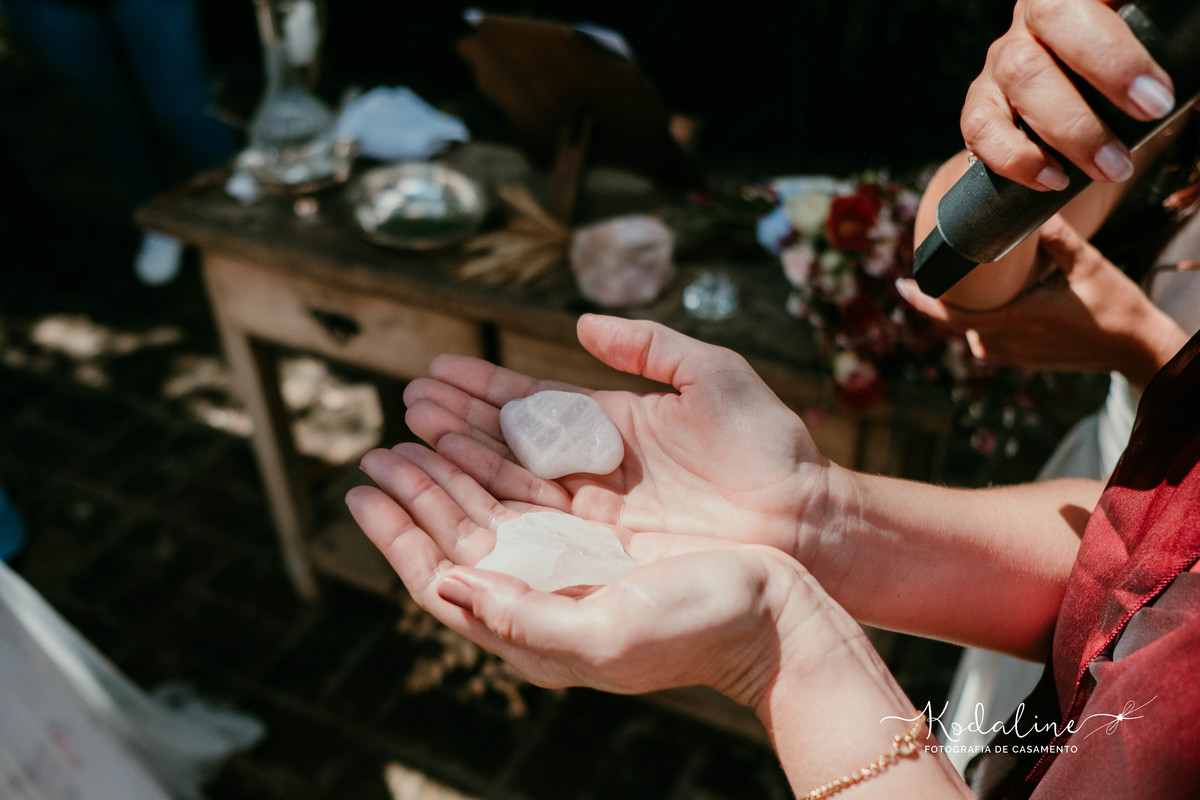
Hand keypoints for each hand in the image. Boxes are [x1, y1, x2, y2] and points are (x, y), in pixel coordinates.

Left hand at [347, 442, 817, 704]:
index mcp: (534, 626)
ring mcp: (573, 563)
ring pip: (492, 509)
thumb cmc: (699, 628)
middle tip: (378, 449)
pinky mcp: (602, 537)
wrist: (776, 616)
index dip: (397, 534)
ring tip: (414, 432)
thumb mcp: (607, 635)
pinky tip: (483, 437)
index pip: (443, 577)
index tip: (361, 489)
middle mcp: (545, 594)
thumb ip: (521, 620)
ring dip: (452, 471)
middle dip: (417, 491)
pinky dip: (502, 462)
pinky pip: (536, 493)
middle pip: (460, 538)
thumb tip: (445, 588)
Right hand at [402, 314, 830, 560]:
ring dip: (460, 458)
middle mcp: (594, 468)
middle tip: (409, 399)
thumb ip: (648, 345)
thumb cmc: (768, 444)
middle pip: (509, 440)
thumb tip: (582, 321)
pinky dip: (489, 506)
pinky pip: (535, 524)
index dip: (484, 386)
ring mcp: (594, 511)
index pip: (533, 401)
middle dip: (457, 420)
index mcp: (613, 423)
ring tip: (411, 434)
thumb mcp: (712, 374)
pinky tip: (448, 488)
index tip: (437, 368)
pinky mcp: (602, 548)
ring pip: (511, 481)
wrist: (807, 518)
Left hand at [898, 215, 1186, 386]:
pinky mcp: (1021, 362)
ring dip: (968, 310)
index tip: (899, 285)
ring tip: (966, 283)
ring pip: (972, 331)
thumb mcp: (1086, 263)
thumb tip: (1024, 208)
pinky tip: (991, 303)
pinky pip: (988, 342)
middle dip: (945, 297)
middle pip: (958, 321)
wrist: (1137, 348)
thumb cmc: (1114, 305)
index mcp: (1015, 319)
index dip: (922, 301)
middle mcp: (1007, 343)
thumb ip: (1053, 236)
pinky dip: (985, 322)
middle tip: (937, 269)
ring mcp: (1012, 356)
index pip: (952, 316)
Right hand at [962, 0, 1174, 190]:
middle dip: (1108, 64)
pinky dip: (1016, 157)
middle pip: (1054, 15)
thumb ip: (1184, 69)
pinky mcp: (979, 106)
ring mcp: (1002, 59)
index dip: (1122, 35)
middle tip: (1153, 111)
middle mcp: (1035, 16)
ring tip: (1113, 167)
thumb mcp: (1159, 69)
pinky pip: (981, 126)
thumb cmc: (1125, 90)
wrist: (1073, 129)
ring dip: (1072, 128)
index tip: (1163, 86)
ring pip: (1022, 75)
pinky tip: (1054, 179)